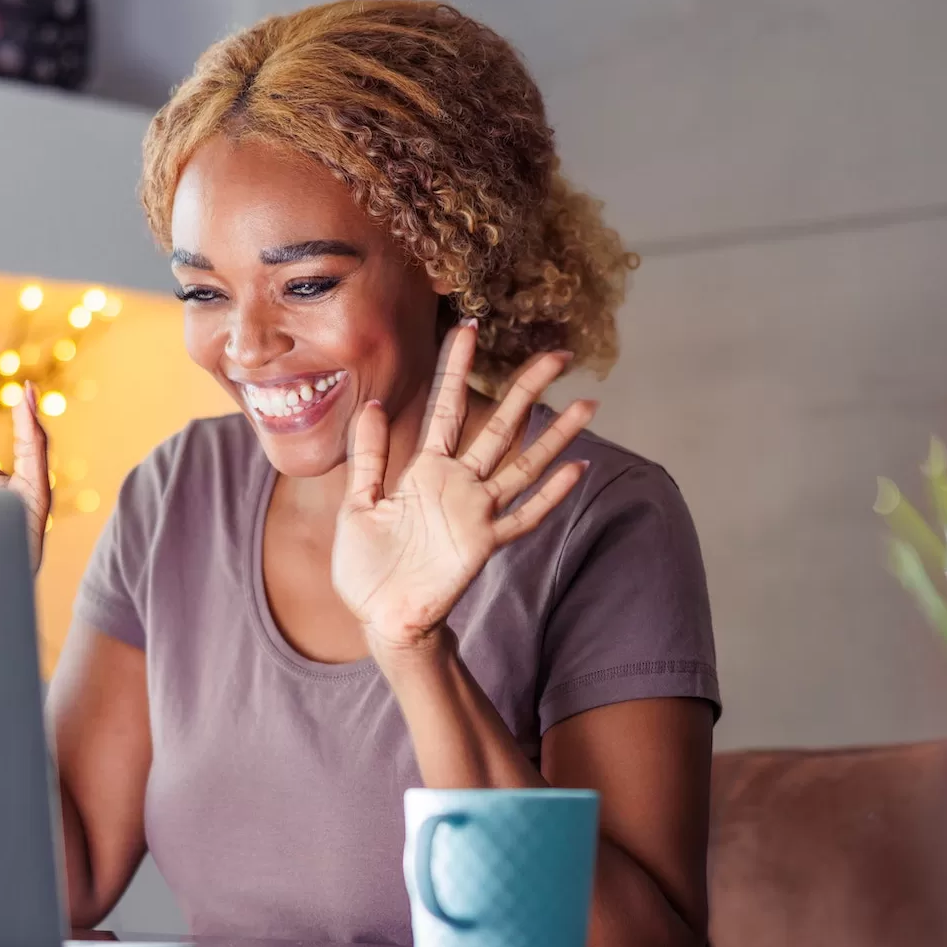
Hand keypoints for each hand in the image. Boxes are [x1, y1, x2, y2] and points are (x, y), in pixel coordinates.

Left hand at [332, 321, 597, 652]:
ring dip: (555, 436)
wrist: (380, 619)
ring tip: (588, 404)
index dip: (457, 368)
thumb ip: (369, 458)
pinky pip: (523, 516)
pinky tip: (577, 469)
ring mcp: (474, 513)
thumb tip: (372, 404)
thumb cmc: (367, 567)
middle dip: (528, 389)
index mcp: (423, 470)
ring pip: (523, 465)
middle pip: (499, 425)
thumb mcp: (357, 505)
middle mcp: (456, 484)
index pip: (445, 406)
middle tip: (559, 355)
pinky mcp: (483, 544)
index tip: (468, 328)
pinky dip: (551, 495)